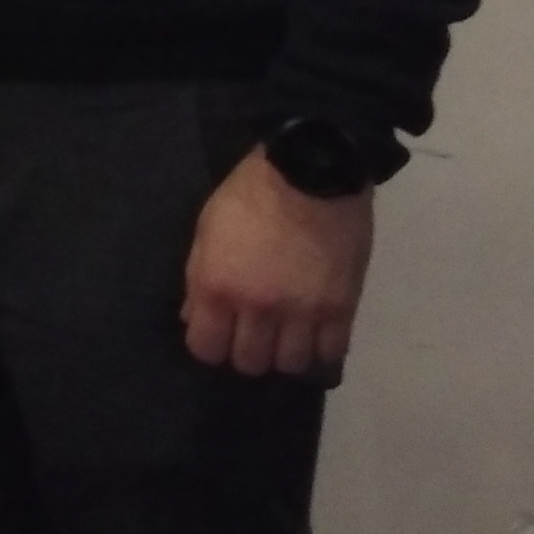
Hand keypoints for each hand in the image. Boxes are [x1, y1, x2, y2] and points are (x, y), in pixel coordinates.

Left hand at [181, 147, 374, 376]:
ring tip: (288, 333)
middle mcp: (258, 307)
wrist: (312, 170)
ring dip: (285, 352)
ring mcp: (302, 312)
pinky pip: (330, 352)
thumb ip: (198, 278)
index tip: (219, 335)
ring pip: (290, 364)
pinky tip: (316, 332)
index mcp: (219, 286)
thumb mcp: (208, 228)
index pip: (206, 349)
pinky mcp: (341, 308)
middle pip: (249, 362)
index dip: (210, 346)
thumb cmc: (250, 194)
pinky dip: (321, 348)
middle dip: (247, 351)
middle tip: (255, 333)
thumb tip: (192, 318)